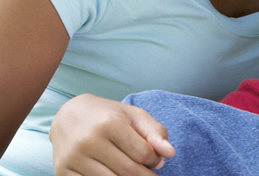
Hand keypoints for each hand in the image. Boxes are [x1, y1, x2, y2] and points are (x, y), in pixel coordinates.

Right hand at [50, 94, 173, 175]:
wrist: (68, 116)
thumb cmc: (108, 115)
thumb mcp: (134, 116)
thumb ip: (155, 132)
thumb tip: (170, 154)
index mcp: (109, 123)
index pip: (143, 154)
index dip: (154, 161)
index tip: (156, 161)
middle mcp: (88, 140)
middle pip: (128, 171)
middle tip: (149, 175)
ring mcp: (73, 157)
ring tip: (134, 174)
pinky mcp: (62, 171)